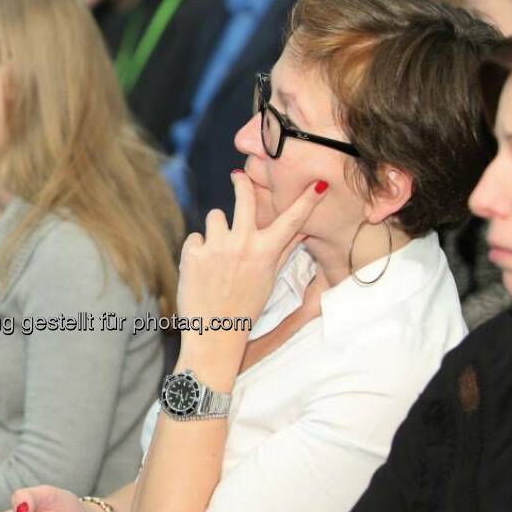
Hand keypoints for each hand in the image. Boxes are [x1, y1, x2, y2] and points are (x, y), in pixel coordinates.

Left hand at [175, 172, 326, 373]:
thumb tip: (301, 231)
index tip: (318, 183)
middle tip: (238, 176)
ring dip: (216, 230)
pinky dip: (197, 250)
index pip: (292, 220)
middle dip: (242, 182)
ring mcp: (216, 246)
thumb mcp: (268, 280)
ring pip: (215, 216)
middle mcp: (243, 244)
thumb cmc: (243, 309)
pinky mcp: (193, 252)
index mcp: (266, 253)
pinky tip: (201, 270)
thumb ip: (281, 251)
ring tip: (217, 255)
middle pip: (245, 198)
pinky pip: (196, 237)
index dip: (307, 200)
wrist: (214, 335)